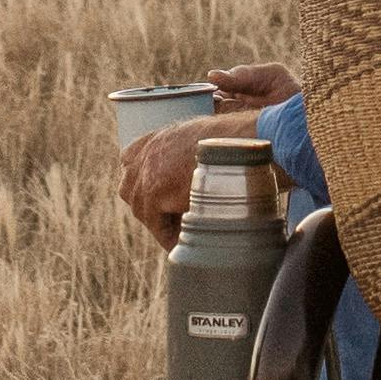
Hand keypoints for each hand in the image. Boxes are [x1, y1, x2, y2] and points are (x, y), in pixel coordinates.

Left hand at [116, 64, 301, 240]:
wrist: (250, 142)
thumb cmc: (244, 142)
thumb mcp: (209, 140)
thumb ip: (194, 155)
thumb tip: (200, 178)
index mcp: (160, 136)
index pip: (130, 159)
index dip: (142, 180)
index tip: (159, 198)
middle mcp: (148, 151)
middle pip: (130, 187)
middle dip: (146, 205)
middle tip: (172, 221)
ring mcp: (148, 171)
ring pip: (141, 208)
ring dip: (159, 223)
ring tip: (182, 234)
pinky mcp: (155, 192)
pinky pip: (156, 225)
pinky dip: (169, 236)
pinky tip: (184, 243)